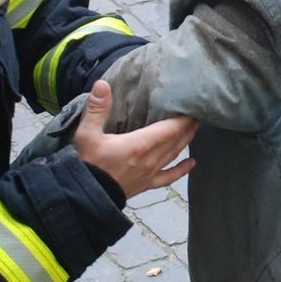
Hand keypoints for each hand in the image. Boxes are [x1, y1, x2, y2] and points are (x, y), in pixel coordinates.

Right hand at [72, 81, 196, 200]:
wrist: (84, 197)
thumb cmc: (86, 164)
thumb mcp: (87, 134)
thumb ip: (97, 109)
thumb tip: (102, 84)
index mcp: (139, 145)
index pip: (169, 129)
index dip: (183, 118)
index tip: (192, 107)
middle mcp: (150, 159)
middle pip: (175, 140)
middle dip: (187, 127)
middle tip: (196, 114)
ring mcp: (150, 173)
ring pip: (174, 155)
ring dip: (185, 142)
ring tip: (194, 130)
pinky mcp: (146, 184)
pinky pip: (168, 177)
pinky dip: (181, 170)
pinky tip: (191, 164)